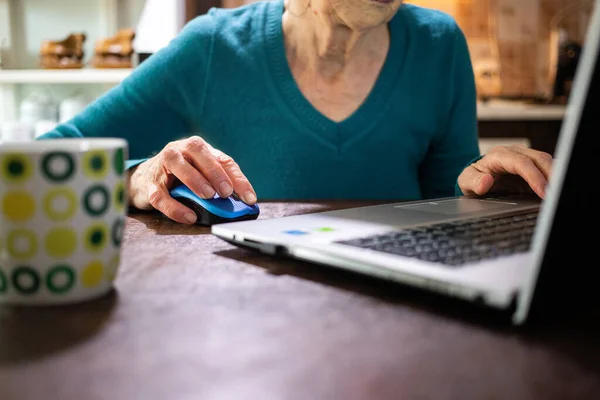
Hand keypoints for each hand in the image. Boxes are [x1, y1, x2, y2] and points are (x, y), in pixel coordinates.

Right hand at [127, 136, 256, 223]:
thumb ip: (220, 183)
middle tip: (226, 191)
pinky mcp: (149, 184)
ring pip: (178, 166)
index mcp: (198, 148)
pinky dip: (175, 207)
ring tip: (209, 196)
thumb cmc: (179, 176)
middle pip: (199, 152)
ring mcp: (162, 165)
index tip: (250, 198)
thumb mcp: (201, 174)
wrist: (143, 179)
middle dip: (216, 172)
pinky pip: (161, 195)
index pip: (223, 160)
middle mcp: (180, 150)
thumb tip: (242, 203)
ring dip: (195, 181)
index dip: (238, 179)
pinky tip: (189, 216)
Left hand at [457, 145, 552, 198]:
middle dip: (552, 175)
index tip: (543, 191)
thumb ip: (473, 182)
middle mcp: (516, 153)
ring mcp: (527, 158)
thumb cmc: (473, 177)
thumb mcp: (465, 181)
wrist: (477, 176)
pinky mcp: (534, 167)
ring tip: (558, 192)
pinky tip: (556, 189)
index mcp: (500, 155)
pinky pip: (548, 169)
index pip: (521, 163)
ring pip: (548, 162)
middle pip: (540, 159)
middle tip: (556, 193)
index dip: (534, 176)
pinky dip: (554, 178)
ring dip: (555, 176)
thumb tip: (485, 181)